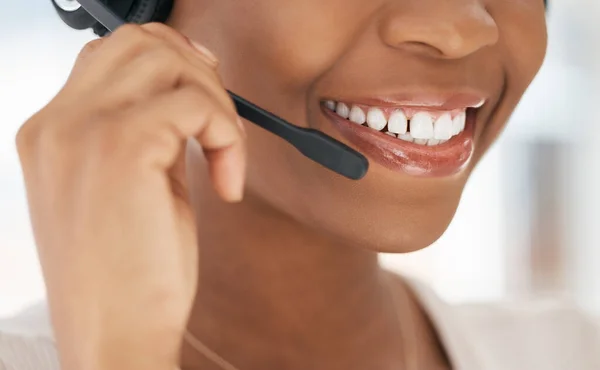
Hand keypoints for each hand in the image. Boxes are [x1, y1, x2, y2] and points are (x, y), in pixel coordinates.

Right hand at [16, 23, 244, 369]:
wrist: (112, 338)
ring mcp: (82, 130)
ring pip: (168, 60)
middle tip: (220, 121)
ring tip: (224, 156)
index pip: (110, 55)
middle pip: (139, 41)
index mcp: (52, 133)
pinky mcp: (122, 146)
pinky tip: (226, 184)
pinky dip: (227, 137)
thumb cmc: (124, 277)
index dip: (169, 61)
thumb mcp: (123, 192)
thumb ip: (145, 137)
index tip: (205, 93)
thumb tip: (188, 98)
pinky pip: (196, 104)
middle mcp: (57, 123)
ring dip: (215, 102)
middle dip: (196, 70)